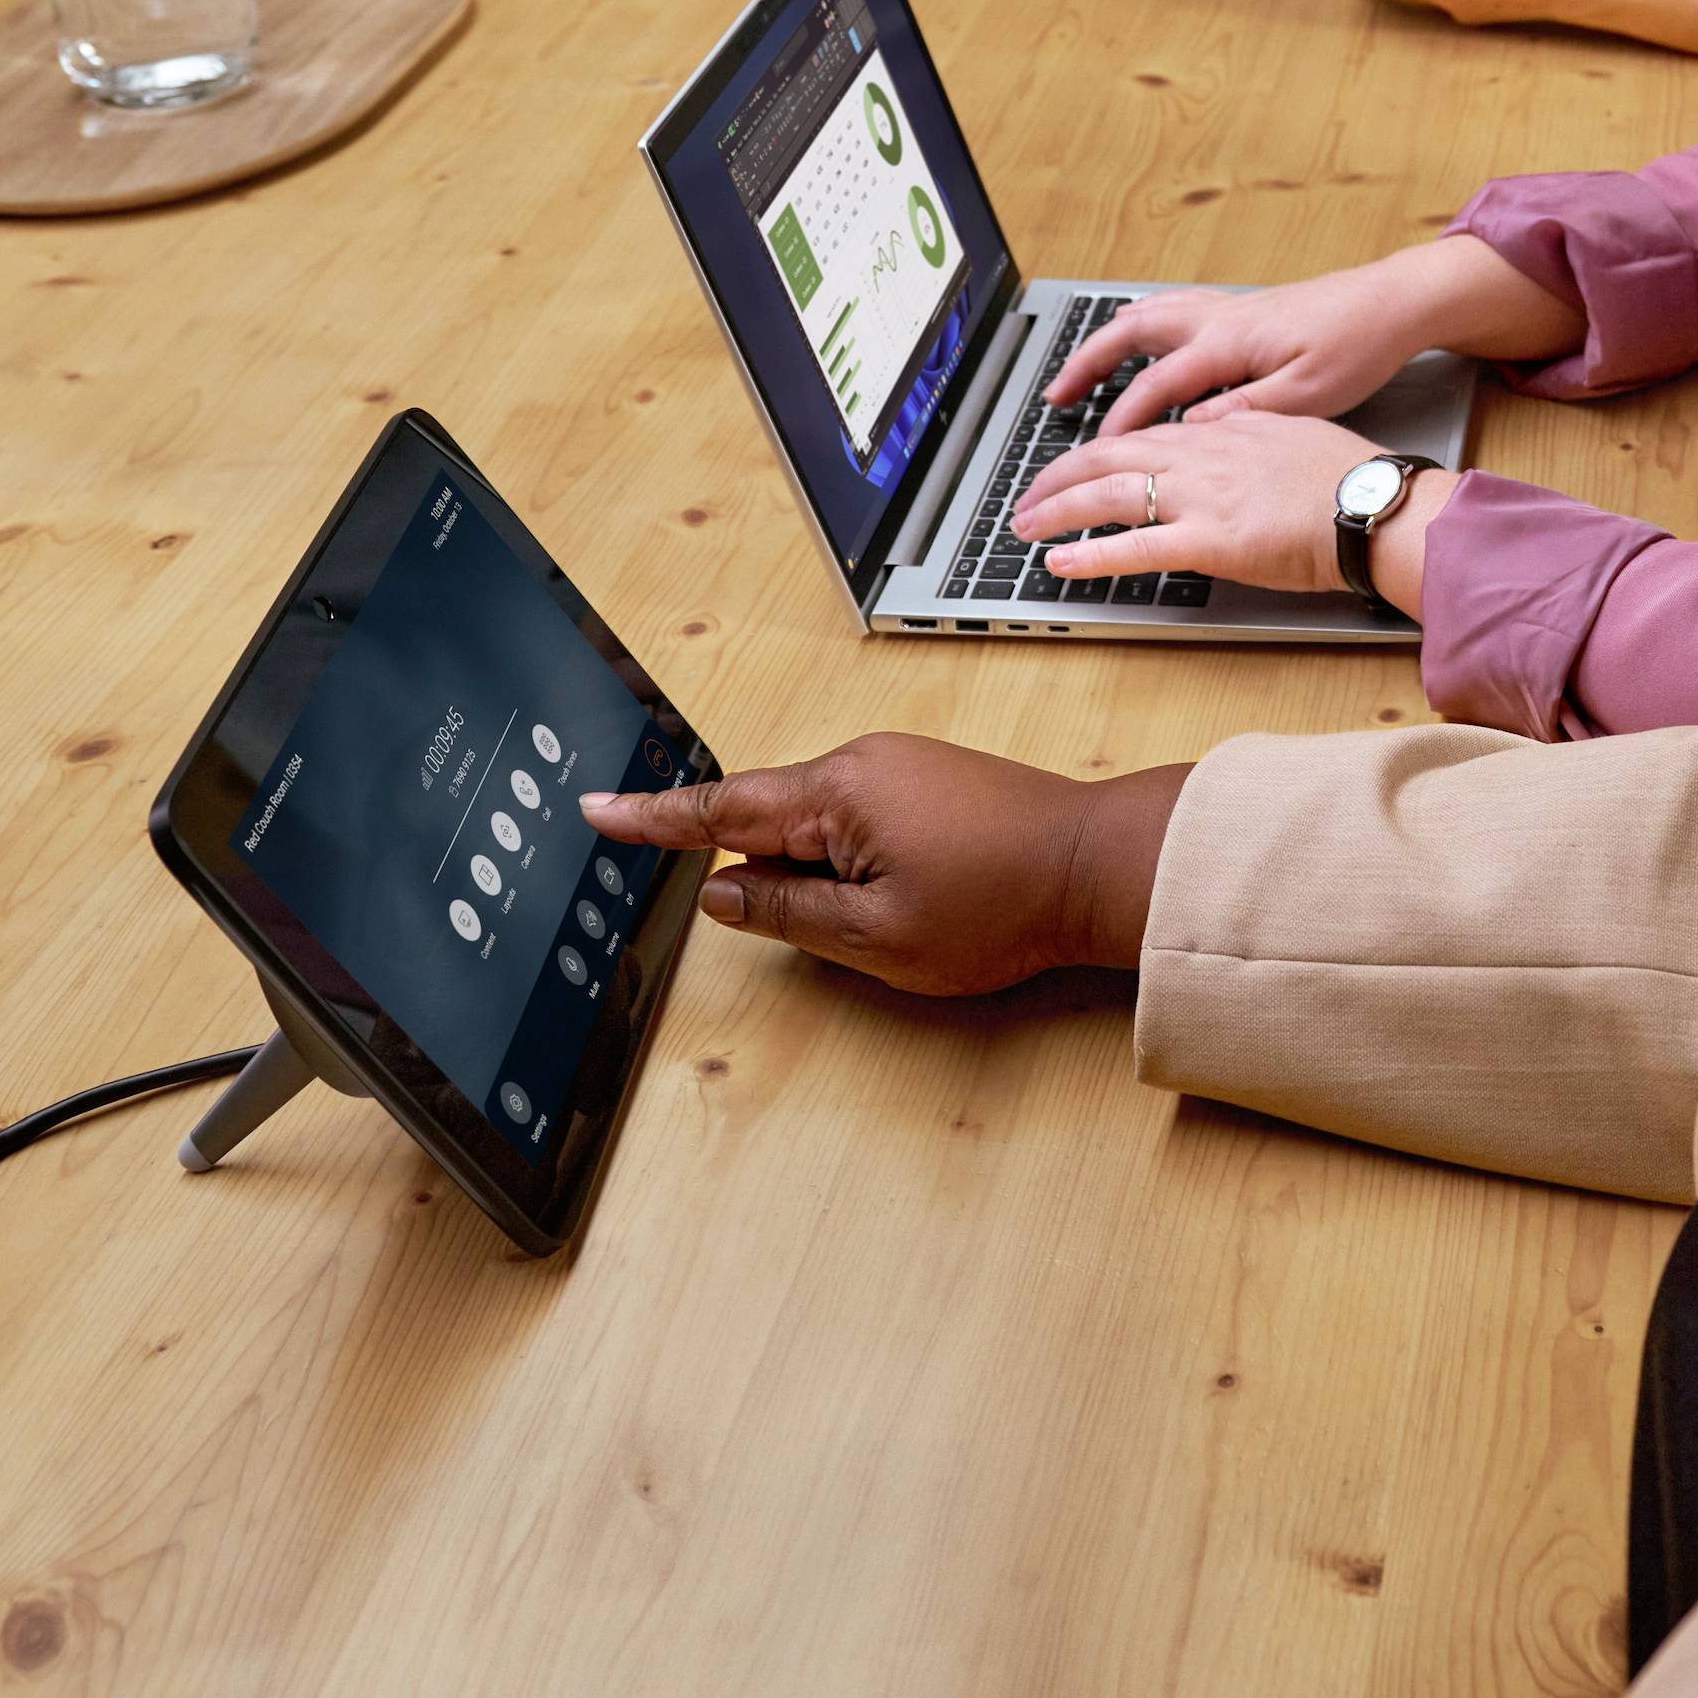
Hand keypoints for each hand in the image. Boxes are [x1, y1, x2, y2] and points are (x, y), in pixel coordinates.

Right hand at [579, 738, 1181, 996]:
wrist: (1101, 867)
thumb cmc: (1003, 904)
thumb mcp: (878, 935)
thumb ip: (789, 914)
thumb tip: (725, 895)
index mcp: (838, 793)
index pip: (721, 810)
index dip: (655, 819)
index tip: (597, 809)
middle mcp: (862, 762)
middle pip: (769, 818)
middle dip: (765, 870)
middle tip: (831, 920)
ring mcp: (898, 766)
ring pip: (817, 824)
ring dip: (820, 873)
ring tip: (897, 914)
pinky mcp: (927, 781)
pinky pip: (856, 819)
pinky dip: (851, 859)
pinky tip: (900, 894)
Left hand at [1006, 410, 1387, 596]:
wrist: (1375, 505)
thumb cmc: (1350, 478)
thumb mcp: (1292, 434)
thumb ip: (1249, 434)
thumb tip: (1223, 433)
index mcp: (1222, 430)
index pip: (1143, 434)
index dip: (1098, 451)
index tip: (1077, 467)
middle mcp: (1202, 455)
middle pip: (1108, 455)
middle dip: (1058, 476)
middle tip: (1029, 497)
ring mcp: (1201, 496)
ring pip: (1109, 494)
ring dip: (1057, 510)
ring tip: (1026, 527)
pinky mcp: (1209, 541)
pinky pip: (1135, 547)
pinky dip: (1089, 553)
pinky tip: (1060, 561)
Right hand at [1046, 255, 1440, 431]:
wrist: (1390, 303)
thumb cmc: (1355, 346)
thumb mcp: (1304, 396)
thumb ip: (1242, 413)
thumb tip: (1190, 430)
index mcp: (1226, 343)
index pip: (1154, 386)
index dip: (1119, 423)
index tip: (1094, 454)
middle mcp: (1216, 318)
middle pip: (1129, 335)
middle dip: (1085, 366)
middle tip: (1054, 398)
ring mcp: (1225, 308)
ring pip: (1146, 316)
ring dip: (1107, 342)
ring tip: (1081, 371)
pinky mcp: (1239, 308)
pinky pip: (1170, 311)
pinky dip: (1140, 327)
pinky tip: (1140, 345)